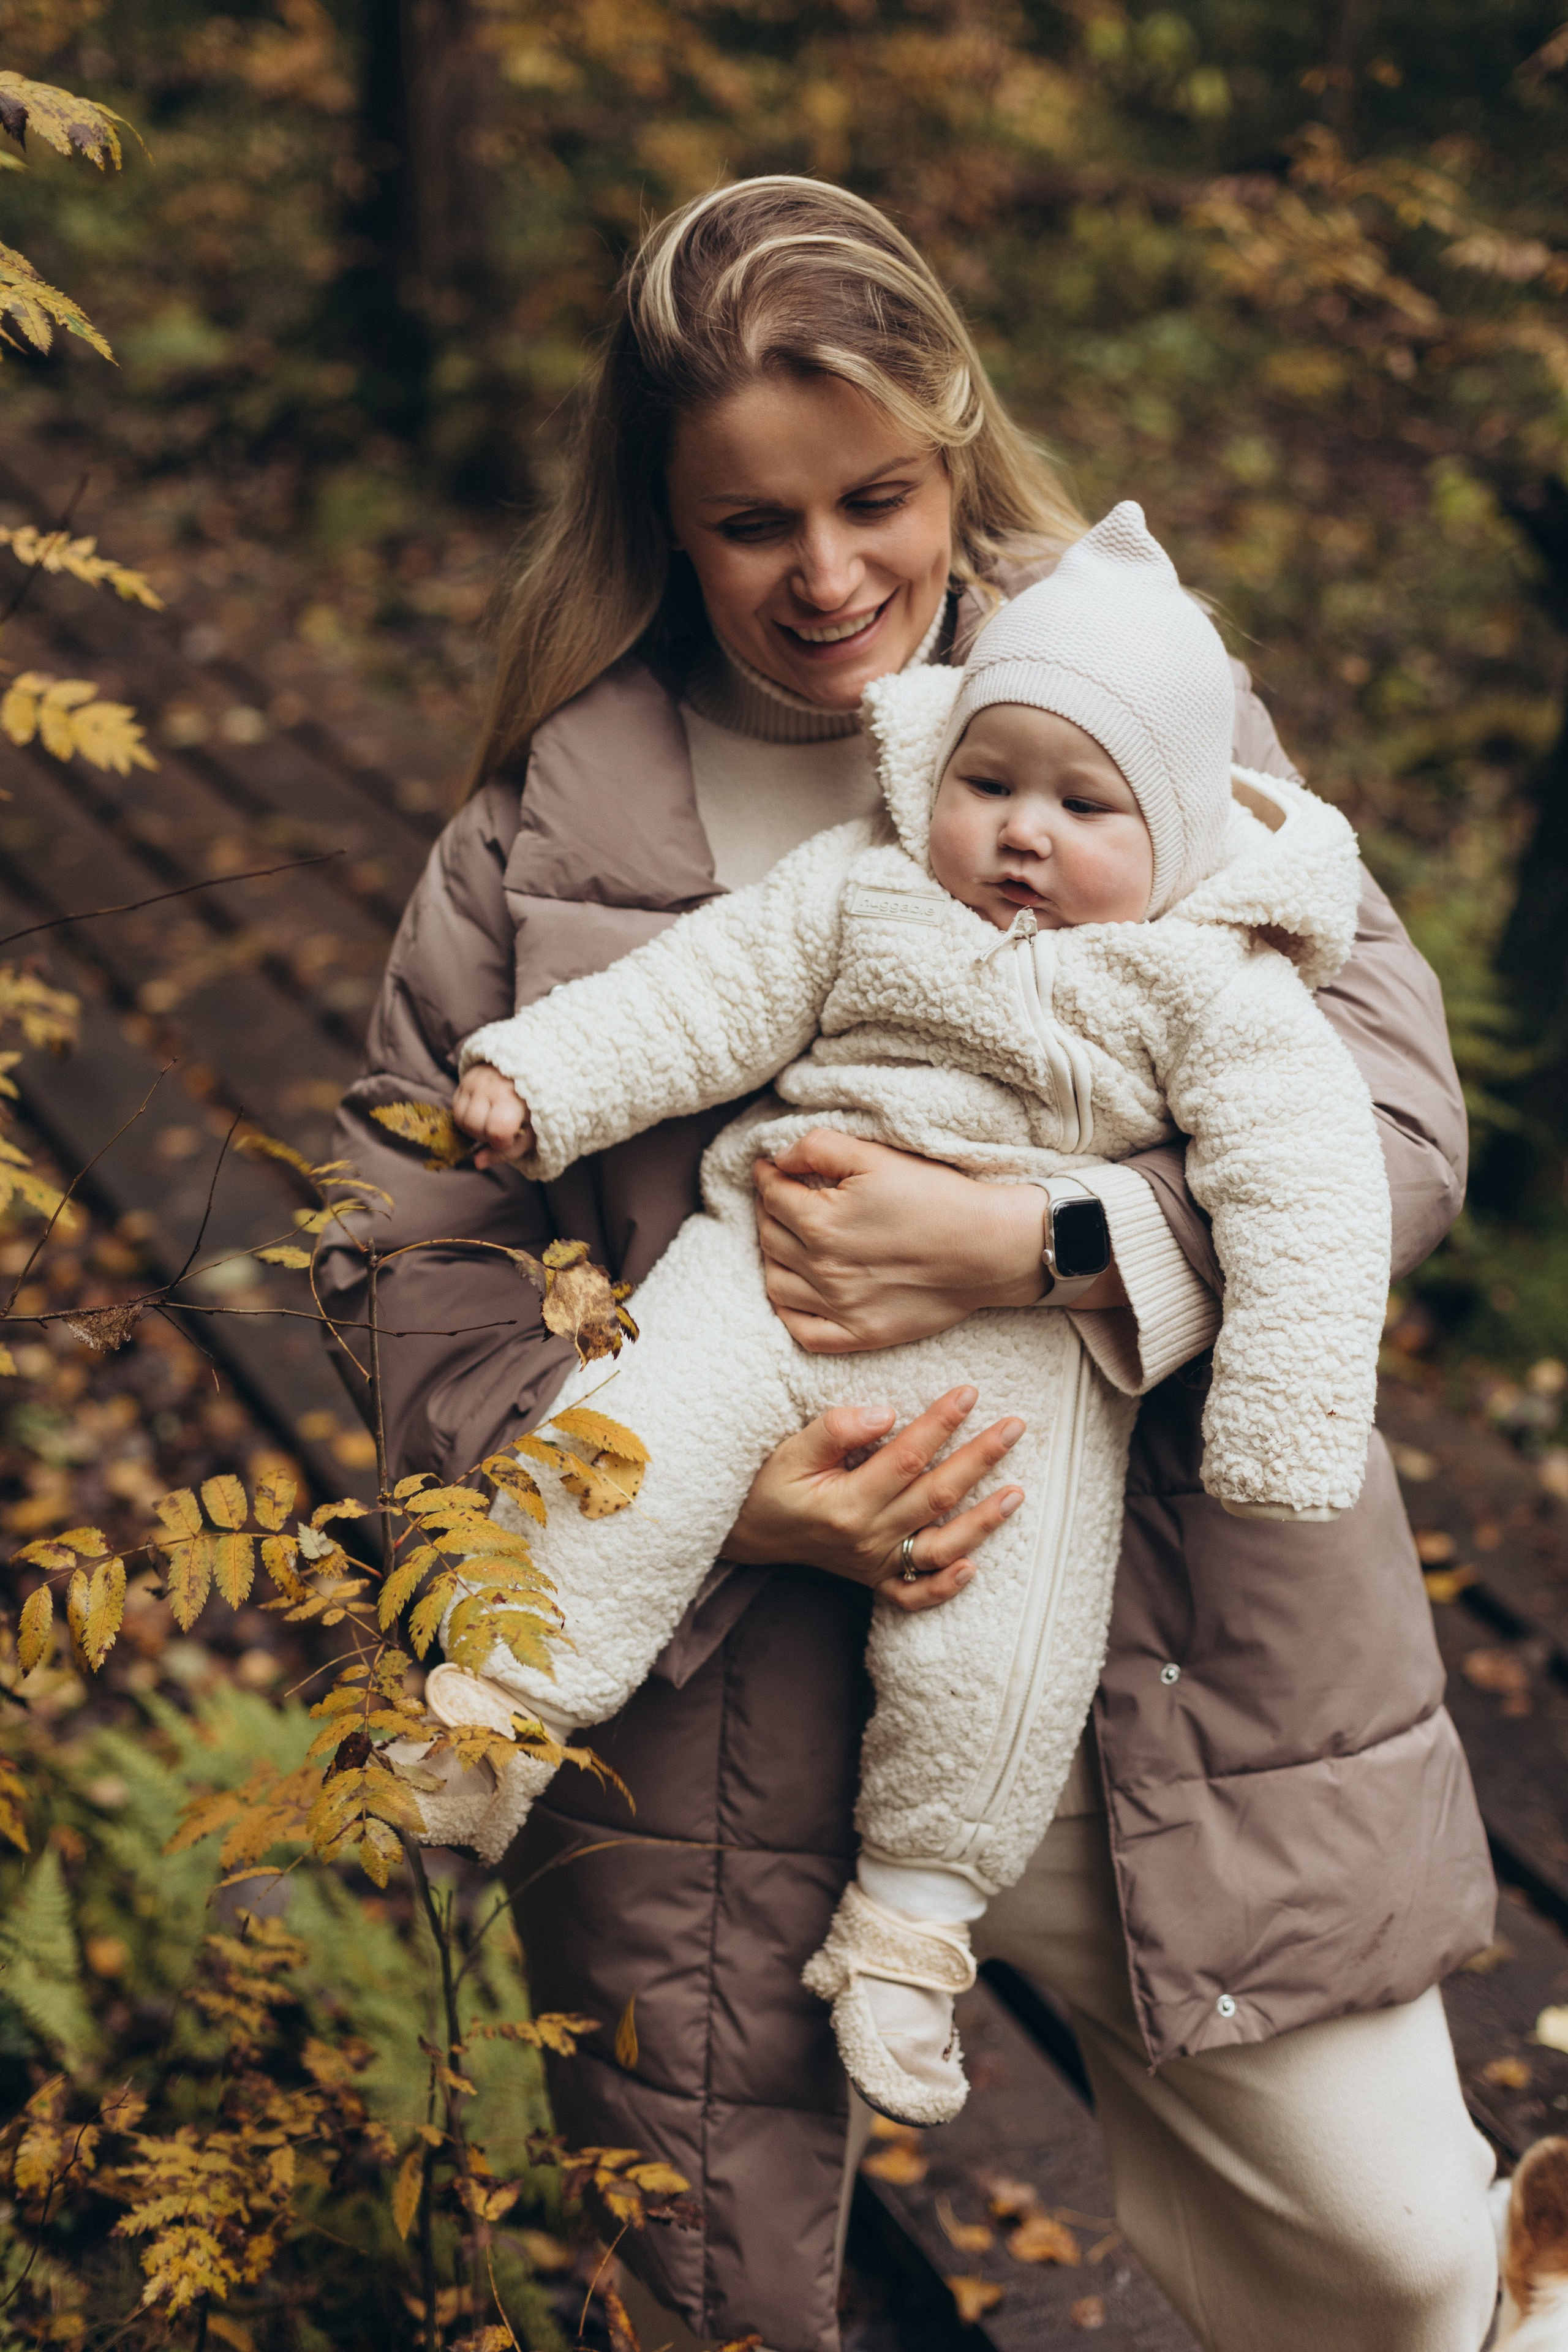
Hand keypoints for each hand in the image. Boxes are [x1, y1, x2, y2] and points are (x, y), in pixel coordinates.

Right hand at [452, 1062, 535, 1170]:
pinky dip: (466, 1118)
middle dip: (485, 1136)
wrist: (525, 1073)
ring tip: (490, 1121)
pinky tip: (482, 1113)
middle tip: (500, 1128)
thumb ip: (507, 1152)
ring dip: (473, 1128)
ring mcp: (474, 1081)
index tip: (510, 1137)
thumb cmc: (531, 1107)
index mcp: (514, 1098)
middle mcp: (491, 1086)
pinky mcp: (463, 1081)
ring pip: (460, 1119)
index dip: (501, 1142)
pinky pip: (455, 1109)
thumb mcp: (530, 1132)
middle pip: (473, 1126)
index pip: (497, 1130)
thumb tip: (478, 1163)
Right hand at [722, 1385, 1025, 1613]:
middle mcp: (867, 1539)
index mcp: (847, 1504)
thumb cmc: (768, 1484)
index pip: (906, 1458)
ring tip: (1017, 1492)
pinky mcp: (874, 1580)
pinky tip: (974, 1567)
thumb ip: (836, 1429)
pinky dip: (944, 1587)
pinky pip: (913, 1595)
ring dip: (982, 1522)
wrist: (745, 1534)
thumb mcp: (790, 1450)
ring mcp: (873, 1564)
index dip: (940, 1424)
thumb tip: (887, 1413)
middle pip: (936, 1496)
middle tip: (1015, 1427)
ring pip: (938, 1547)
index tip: (969, 1393)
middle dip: (980, 1459)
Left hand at [752, 1130, 1048, 1352]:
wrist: (989, 1248)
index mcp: (820, 1222)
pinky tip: (797, 1292)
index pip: (771, 1196)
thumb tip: (777, 1159)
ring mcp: (838, 1307)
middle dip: (768, 1212)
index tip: (767, 1168)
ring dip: (773, 1257)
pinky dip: (788, 1313)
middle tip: (777, 1197)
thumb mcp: (876, 1156)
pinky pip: (802, 1332)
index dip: (765, 1177)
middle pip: (769, 1238)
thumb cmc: (937, 1198)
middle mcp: (821, 1269)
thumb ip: (818, 1149)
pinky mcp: (859, 1334)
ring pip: (777, 1284)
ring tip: (786, 1239)